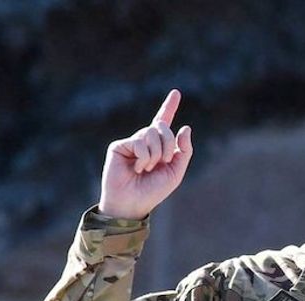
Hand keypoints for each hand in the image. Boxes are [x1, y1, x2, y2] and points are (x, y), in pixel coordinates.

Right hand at [97, 89, 194, 219]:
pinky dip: (143, 157)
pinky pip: (139, 142)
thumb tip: (185, 127)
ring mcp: (131, 142)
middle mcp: (144, 141)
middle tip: (162, 162)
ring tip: (146, 168)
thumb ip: (184, 151)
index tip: (176, 93)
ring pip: (151, 133)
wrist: (132, 203)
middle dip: (168, 144)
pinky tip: (136, 168)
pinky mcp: (119, 146)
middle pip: (163, 127)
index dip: (169, 107)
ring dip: (155, 154)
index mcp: (158, 146)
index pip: (164, 122)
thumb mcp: (175, 172)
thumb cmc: (153, 191)